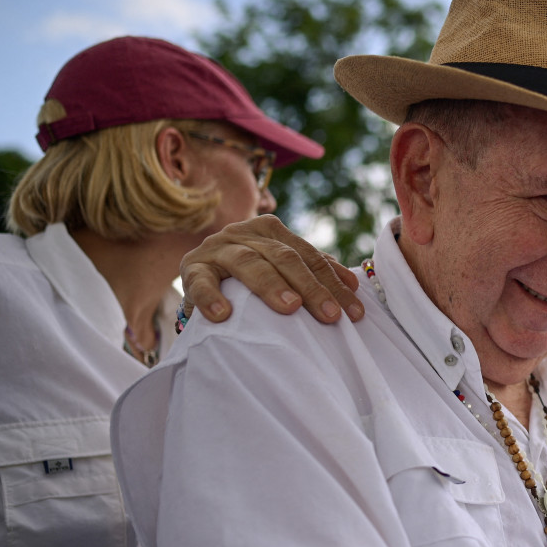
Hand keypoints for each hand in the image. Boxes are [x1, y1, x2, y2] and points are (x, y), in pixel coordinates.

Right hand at [180, 214, 362, 324]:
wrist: (198, 277)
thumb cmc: (247, 276)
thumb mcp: (279, 268)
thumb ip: (312, 270)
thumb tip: (353, 284)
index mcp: (270, 231)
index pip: (309, 257)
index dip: (333, 283)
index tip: (354, 312)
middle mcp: (244, 233)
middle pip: (284, 258)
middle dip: (311, 287)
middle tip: (330, 315)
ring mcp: (217, 249)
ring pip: (249, 262)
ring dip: (271, 285)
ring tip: (290, 308)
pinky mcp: (191, 269)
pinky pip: (201, 282)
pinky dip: (211, 297)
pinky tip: (223, 315)